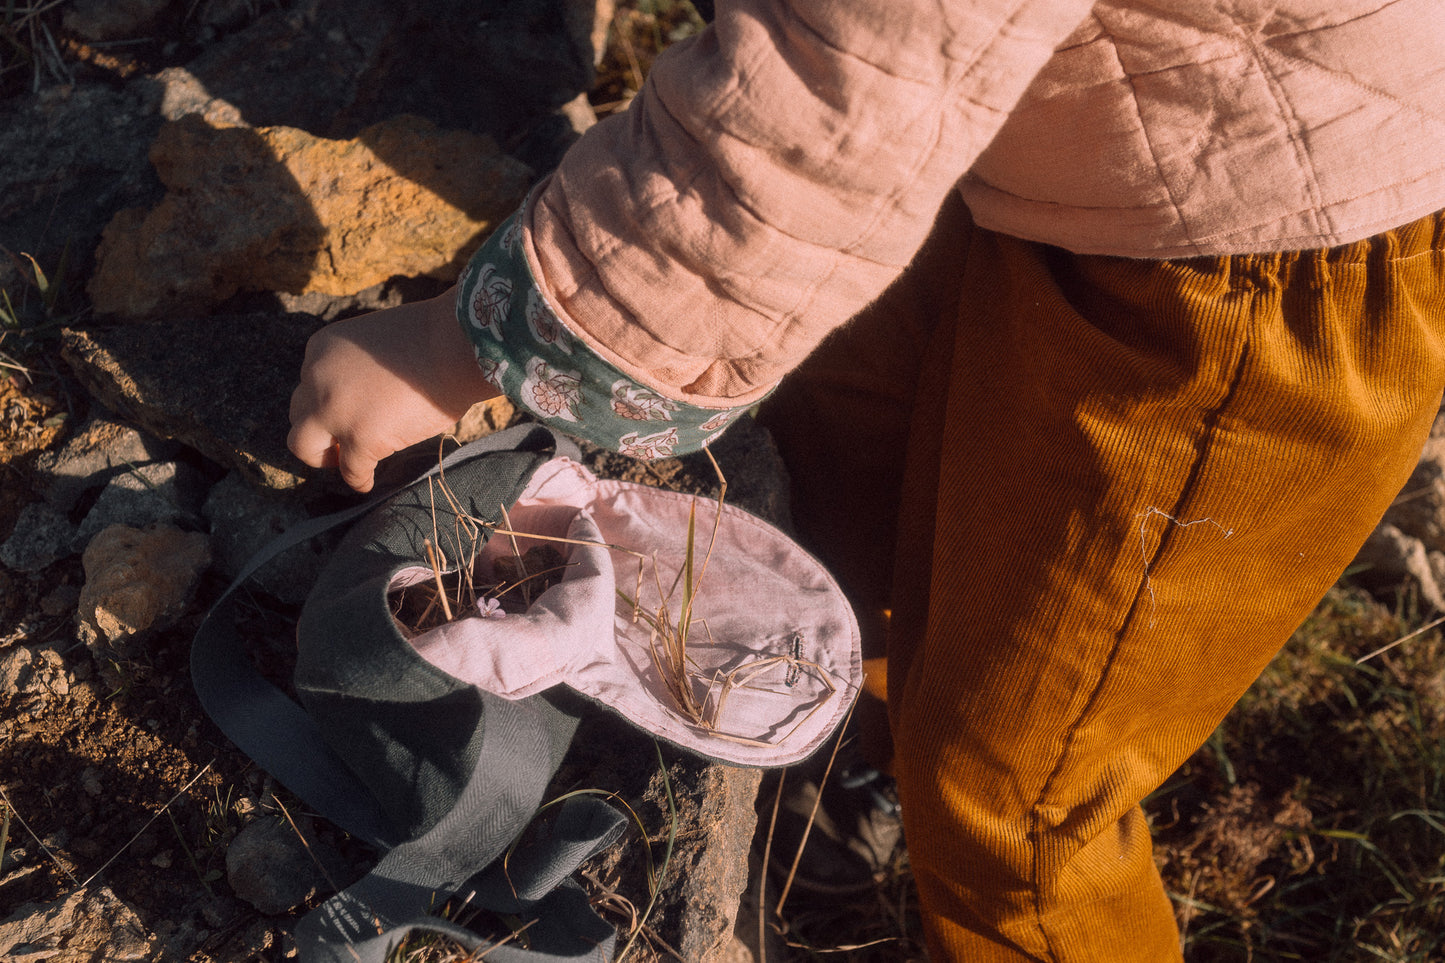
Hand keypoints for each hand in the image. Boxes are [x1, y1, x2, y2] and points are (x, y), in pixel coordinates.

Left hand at [287, 286, 499, 491]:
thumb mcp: (375, 341)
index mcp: (321, 348)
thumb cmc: (432, 338)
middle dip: (319, 428)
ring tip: (345, 463)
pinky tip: (368, 482)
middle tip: (340, 441)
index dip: (328, 401)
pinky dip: (358, 479)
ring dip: (323, 457)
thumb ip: (358, 366)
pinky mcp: (361, 438)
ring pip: (303, 445)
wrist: (455, 346)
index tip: (346, 412)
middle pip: (298, 413)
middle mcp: (317, 378)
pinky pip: (350, 469)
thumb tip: (367, 396)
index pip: (309, 383)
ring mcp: (335, 411)